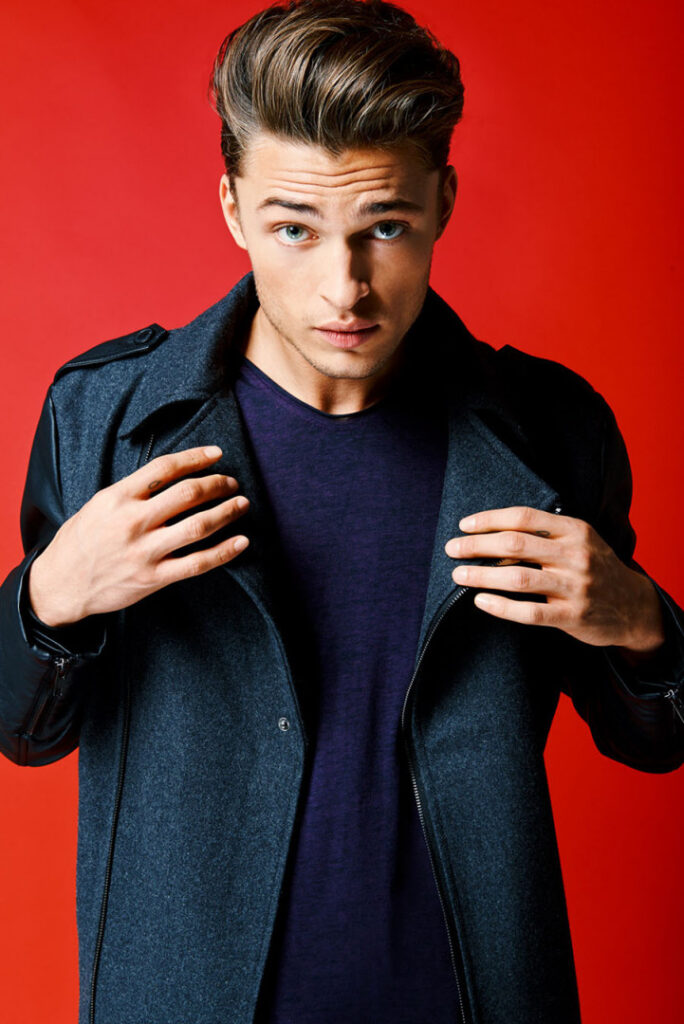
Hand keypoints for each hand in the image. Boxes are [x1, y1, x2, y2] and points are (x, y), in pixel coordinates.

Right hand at [28, 446, 249, 626]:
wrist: (60, 584)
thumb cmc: (81, 541)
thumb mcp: (99, 504)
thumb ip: (133, 491)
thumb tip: (173, 475)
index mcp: (118, 497)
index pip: (165, 468)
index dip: (196, 457)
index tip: (216, 453)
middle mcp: (133, 521)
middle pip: (188, 494)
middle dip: (217, 484)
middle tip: (231, 483)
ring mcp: (144, 551)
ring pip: (198, 526)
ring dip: (226, 512)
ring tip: (241, 504)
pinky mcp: (154, 578)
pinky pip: (197, 563)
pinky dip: (224, 552)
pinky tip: (241, 542)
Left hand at [444, 506, 665, 652]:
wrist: (634, 606)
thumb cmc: (595, 569)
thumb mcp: (580, 541)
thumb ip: (546, 534)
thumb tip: (492, 534)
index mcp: (575, 530)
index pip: (524, 517)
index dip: (490, 519)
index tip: (464, 525)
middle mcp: (575, 555)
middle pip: (515, 544)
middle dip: (477, 545)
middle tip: (453, 548)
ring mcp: (575, 587)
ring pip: (517, 578)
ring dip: (482, 575)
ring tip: (459, 574)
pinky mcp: (573, 616)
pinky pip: (529, 612)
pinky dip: (501, 606)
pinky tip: (481, 601)